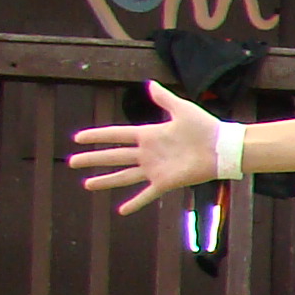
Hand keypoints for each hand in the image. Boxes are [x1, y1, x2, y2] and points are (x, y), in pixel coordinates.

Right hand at [68, 83, 221, 214]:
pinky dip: (135, 203)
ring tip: (87, 184)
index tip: (78, 138)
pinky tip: (122, 210)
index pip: (116, 135)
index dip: (97, 136)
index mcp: (148, 135)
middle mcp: (147, 153)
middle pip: (114, 156)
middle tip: (72, 161)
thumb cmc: (205, 127)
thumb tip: (150, 84)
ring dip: (106, 180)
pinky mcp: (165, 182)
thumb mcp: (181, 109)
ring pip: (124, 176)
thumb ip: (164, 99)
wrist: (222, 148)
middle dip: (93, 159)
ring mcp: (155, 169)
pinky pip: (147, 194)